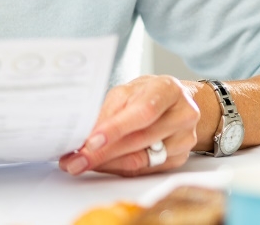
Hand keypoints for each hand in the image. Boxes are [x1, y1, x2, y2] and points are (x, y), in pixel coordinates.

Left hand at [59, 75, 199, 176]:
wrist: (177, 102)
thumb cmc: (148, 93)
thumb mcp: (127, 91)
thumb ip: (109, 112)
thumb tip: (86, 137)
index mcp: (168, 90)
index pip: (143, 112)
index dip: (116, 129)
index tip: (91, 142)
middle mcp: (183, 115)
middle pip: (140, 140)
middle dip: (102, 153)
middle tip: (75, 160)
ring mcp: (184, 139)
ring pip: (140, 160)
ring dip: (107, 163)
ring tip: (81, 163)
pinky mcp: (179, 158)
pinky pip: (143, 170)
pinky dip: (118, 168)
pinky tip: (102, 164)